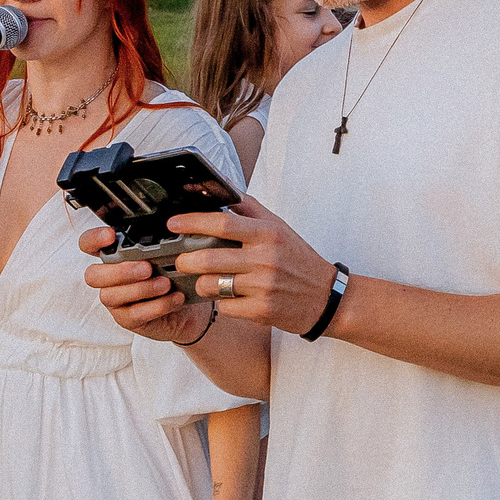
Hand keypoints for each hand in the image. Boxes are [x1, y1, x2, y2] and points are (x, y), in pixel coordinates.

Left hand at [84, 194, 340, 337]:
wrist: (326, 298)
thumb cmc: (298, 259)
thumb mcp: (280, 228)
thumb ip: (250, 209)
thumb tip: (223, 188)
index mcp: (268, 234)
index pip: (222, 224)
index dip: (192, 222)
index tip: (172, 223)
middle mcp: (266, 259)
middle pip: (209, 258)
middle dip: (186, 260)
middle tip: (181, 260)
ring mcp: (263, 287)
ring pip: (211, 285)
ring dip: (201, 283)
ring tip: (205, 280)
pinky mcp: (261, 311)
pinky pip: (224, 308)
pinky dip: (221, 303)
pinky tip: (230, 298)